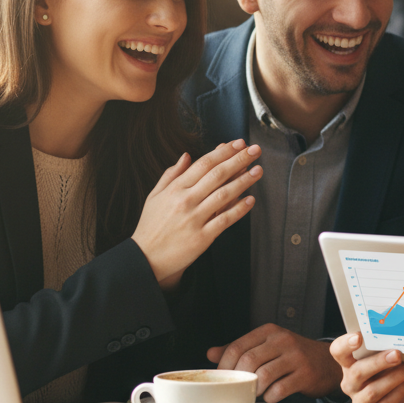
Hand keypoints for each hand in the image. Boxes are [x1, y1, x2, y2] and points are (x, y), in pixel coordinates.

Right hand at [131, 140, 261, 288]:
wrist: (145, 259)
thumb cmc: (151, 226)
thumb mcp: (154, 196)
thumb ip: (171, 174)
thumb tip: (187, 155)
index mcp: (175, 189)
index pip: (204, 164)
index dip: (223, 152)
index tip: (239, 143)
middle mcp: (185, 201)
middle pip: (217, 175)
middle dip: (238, 160)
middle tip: (255, 150)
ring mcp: (194, 219)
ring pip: (224, 195)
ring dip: (244, 181)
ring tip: (258, 170)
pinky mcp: (202, 237)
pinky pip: (224, 220)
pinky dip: (239, 209)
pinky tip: (250, 199)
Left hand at [208, 323, 341, 401]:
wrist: (327, 362)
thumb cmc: (293, 355)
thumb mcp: (267, 345)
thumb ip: (240, 348)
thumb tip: (211, 354)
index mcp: (269, 331)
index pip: (237, 347)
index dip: (225, 366)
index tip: (223, 378)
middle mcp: (283, 340)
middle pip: (248, 361)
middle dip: (240, 379)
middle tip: (239, 388)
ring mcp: (295, 357)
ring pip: (263, 376)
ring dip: (255, 389)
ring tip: (257, 391)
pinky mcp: (305, 374)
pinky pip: (279, 390)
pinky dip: (271, 397)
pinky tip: (272, 395)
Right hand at [332, 332, 403, 402]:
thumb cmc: (398, 368)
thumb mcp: (392, 353)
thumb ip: (389, 346)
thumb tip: (399, 338)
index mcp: (350, 363)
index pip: (338, 351)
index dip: (345, 344)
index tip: (359, 337)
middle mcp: (351, 383)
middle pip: (357, 372)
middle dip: (378, 362)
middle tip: (397, 354)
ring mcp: (360, 402)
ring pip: (372, 391)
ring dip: (394, 378)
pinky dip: (400, 391)